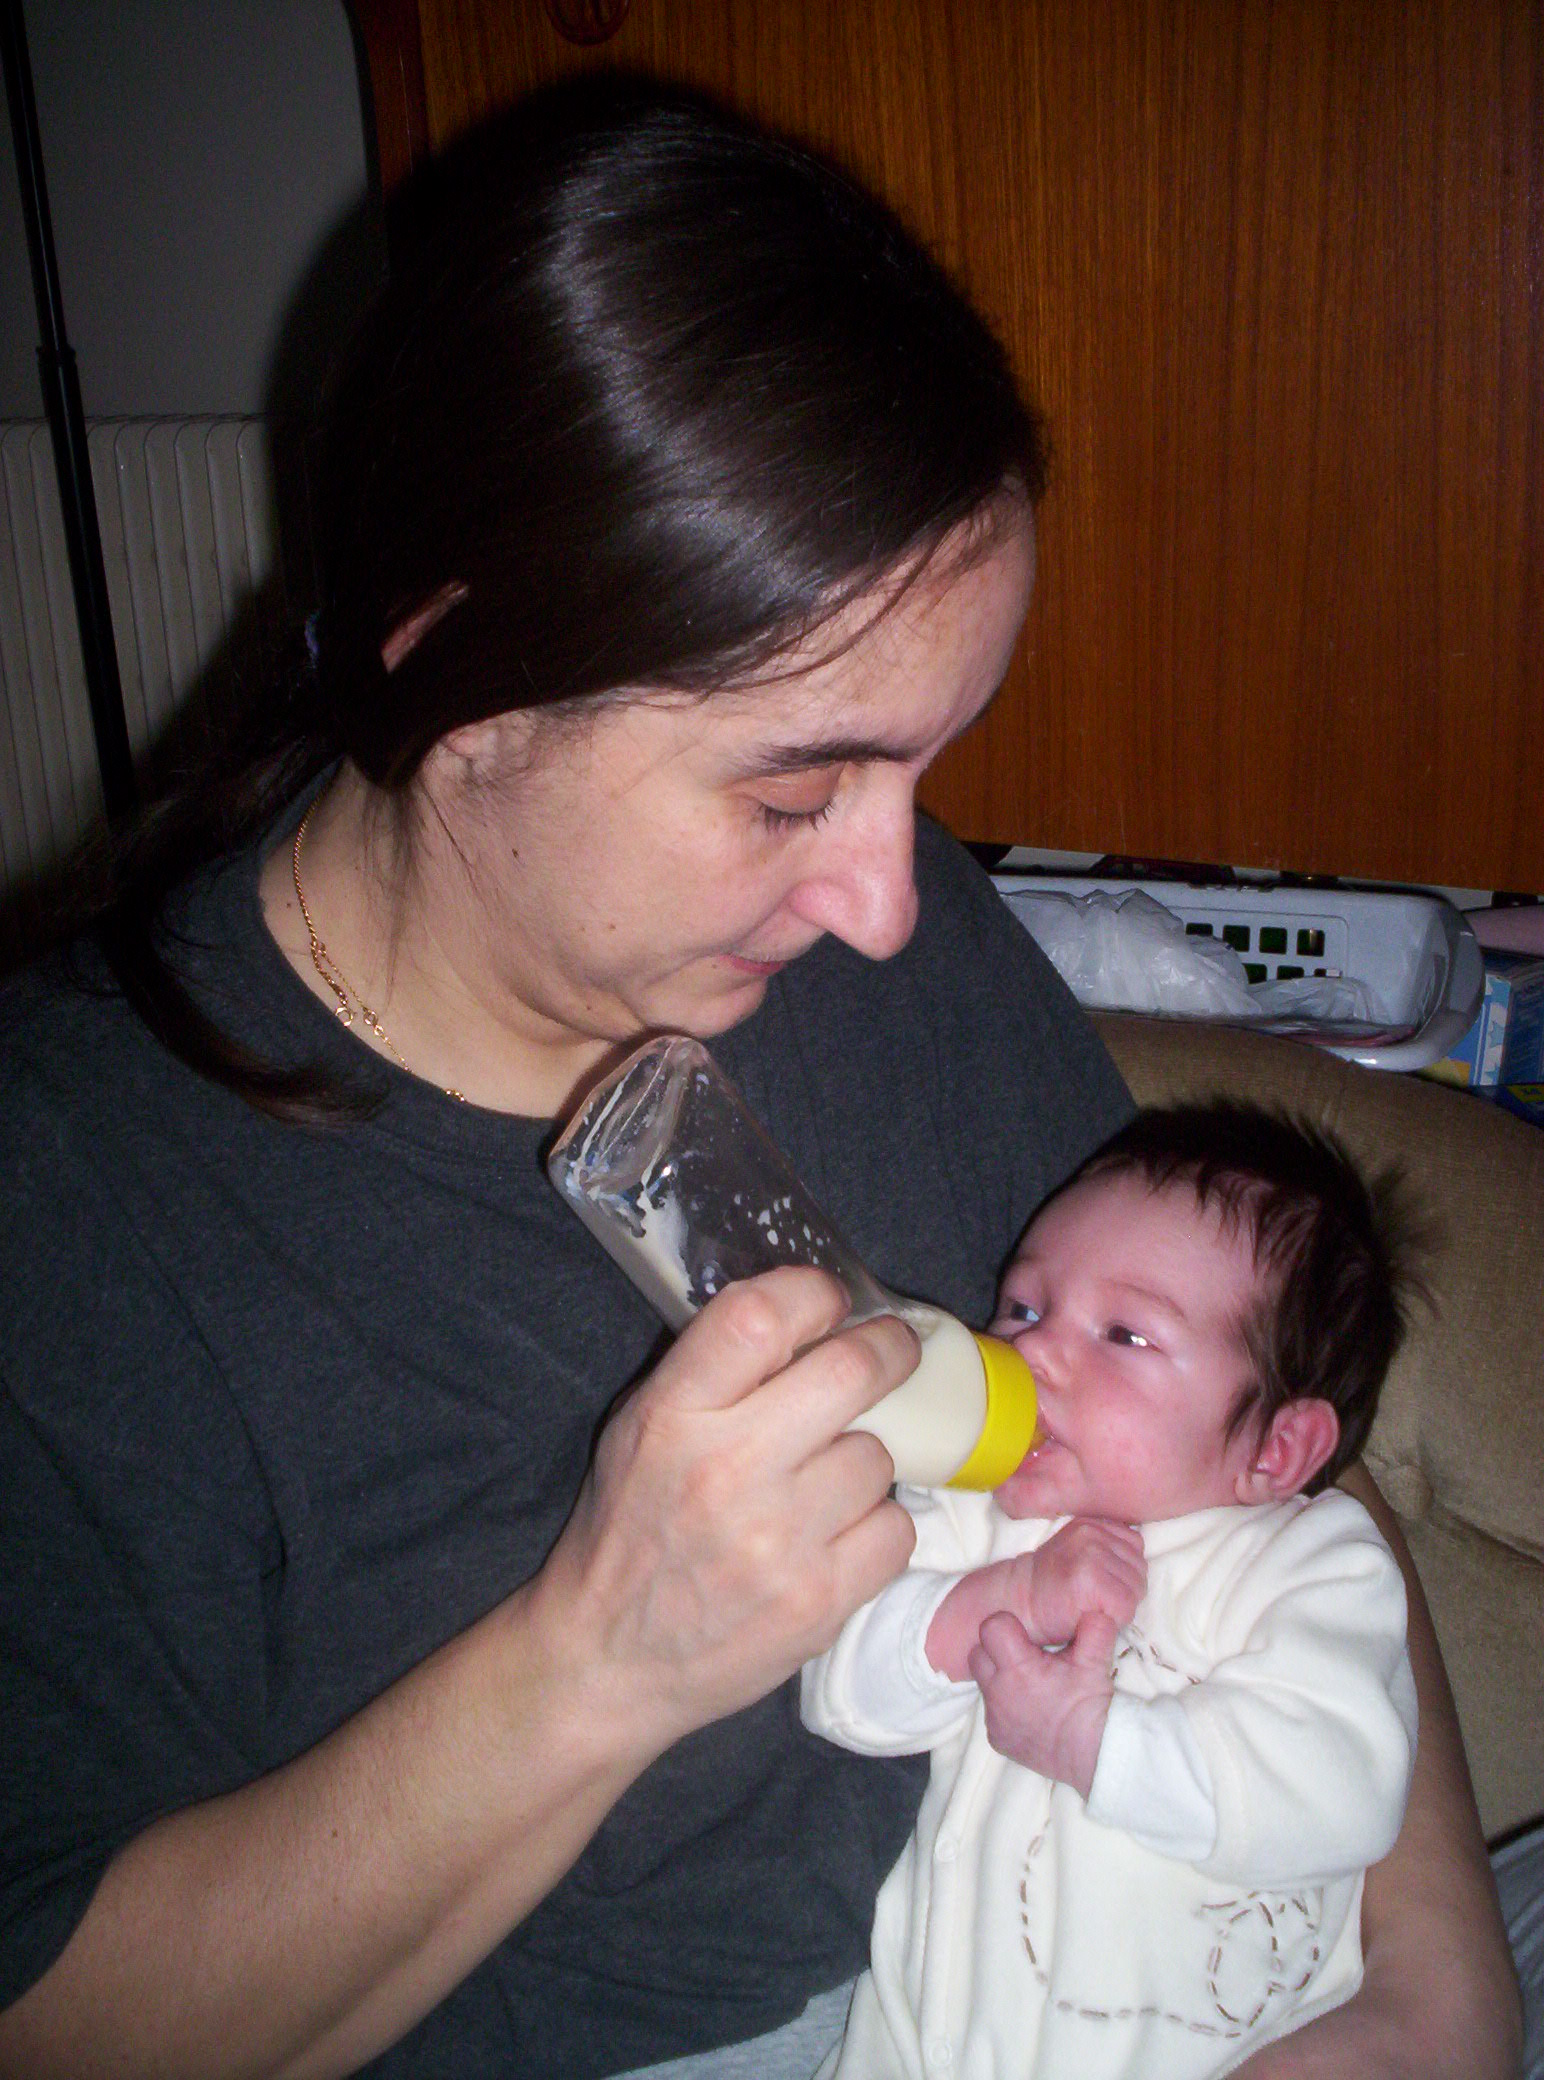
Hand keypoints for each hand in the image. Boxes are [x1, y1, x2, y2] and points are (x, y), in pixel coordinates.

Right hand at [528, 1267, 918, 1756]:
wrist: (607, 1660)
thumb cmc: (629, 1530)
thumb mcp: (639, 1428)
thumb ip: (711, 1371)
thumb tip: (810, 1315)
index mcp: (672, 1415)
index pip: (760, 1316)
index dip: (813, 1292)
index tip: (833, 1301)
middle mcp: (725, 1470)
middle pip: (849, 1373)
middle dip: (888, 1351)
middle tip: (892, 1352)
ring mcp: (776, 1541)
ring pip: (878, 1457)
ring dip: (864, 1460)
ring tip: (825, 1482)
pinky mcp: (816, 1602)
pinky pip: (895, 1531)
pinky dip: (876, 1528)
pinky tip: (836, 1537)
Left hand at [968, 1608, 1118, 1797]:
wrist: (1096, 1755)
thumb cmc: (1092, 1705)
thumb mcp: (1095, 1662)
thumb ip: (1092, 1627)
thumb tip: (1096, 1605)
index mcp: (1018, 1668)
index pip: (991, 1627)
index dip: (1008, 1626)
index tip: (1027, 1635)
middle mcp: (998, 1693)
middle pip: (978, 1653)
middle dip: (997, 1650)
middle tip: (1026, 1656)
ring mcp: (995, 1718)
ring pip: (984, 1683)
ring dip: (1001, 1678)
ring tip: (1032, 1684)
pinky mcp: (997, 1739)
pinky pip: (991, 1712)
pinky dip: (1006, 1707)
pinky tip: (1032, 1710)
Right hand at [1020, 1516, 1145, 1642]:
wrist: (1018, 1604)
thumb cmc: (1051, 1587)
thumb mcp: (1077, 1552)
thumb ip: (1107, 1547)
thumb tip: (1138, 1559)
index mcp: (1091, 1523)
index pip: (1135, 1546)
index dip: (1123, 1570)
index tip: (1098, 1581)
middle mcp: (1092, 1534)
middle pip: (1139, 1568)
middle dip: (1125, 1590)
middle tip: (1094, 1599)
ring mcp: (1091, 1555)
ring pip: (1135, 1589)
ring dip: (1120, 1607)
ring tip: (1091, 1606)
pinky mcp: (1091, 1580)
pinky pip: (1126, 1607)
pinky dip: (1115, 1620)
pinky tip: (1091, 1615)